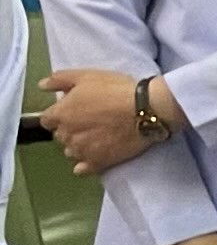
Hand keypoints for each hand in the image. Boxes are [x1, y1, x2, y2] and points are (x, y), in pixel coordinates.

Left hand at [44, 66, 169, 174]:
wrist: (146, 110)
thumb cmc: (116, 90)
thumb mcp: (87, 76)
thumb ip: (59, 80)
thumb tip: (42, 86)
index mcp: (61, 114)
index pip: (47, 120)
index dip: (60, 114)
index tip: (74, 111)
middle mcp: (66, 135)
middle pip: (60, 136)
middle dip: (70, 129)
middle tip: (89, 122)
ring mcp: (82, 151)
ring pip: (71, 152)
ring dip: (78, 146)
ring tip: (96, 138)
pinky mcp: (98, 162)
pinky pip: (82, 169)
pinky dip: (84, 164)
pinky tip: (93, 157)